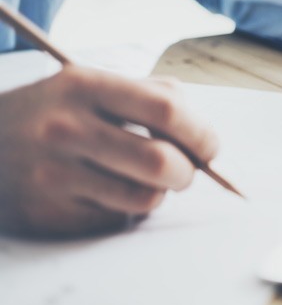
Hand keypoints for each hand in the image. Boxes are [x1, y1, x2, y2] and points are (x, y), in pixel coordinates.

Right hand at [0, 65, 217, 237]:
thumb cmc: (50, 112)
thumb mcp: (89, 84)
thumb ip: (150, 96)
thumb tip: (203, 136)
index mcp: (84, 86)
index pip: (165, 109)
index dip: (200, 133)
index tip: (209, 147)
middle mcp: (67, 128)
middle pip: (160, 161)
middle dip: (187, 172)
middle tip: (184, 172)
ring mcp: (54, 174)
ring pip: (144, 198)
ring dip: (157, 193)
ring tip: (142, 180)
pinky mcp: (47, 213)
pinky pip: (115, 220)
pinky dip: (126, 210)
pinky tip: (106, 193)